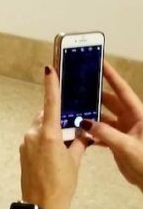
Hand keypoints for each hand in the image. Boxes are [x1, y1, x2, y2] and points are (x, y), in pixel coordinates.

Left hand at [18, 66, 88, 208]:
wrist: (41, 204)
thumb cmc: (61, 184)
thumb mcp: (75, 161)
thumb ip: (79, 142)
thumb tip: (83, 131)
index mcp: (48, 134)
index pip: (50, 103)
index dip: (50, 85)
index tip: (49, 69)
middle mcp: (33, 134)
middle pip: (45, 116)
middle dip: (57, 118)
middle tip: (71, 126)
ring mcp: (25, 142)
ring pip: (40, 127)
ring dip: (51, 130)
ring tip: (64, 146)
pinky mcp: (22, 150)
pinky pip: (35, 138)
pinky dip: (45, 139)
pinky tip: (54, 153)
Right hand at [80, 61, 142, 191]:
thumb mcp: (127, 146)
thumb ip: (105, 133)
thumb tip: (83, 122)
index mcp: (139, 115)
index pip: (122, 91)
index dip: (111, 76)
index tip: (99, 62)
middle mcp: (131, 119)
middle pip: (110, 102)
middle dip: (94, 94)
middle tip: (76, 86)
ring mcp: (124, 130)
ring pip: (103, 117)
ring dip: (89, 115)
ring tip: (72, 107)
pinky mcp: (118, 142)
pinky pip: (101, 131)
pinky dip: (90, 131)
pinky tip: (77, 130)